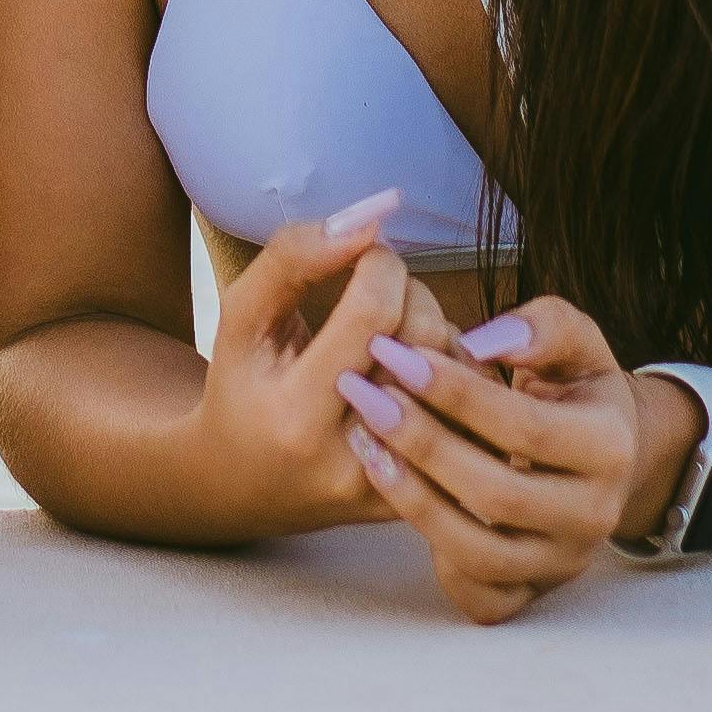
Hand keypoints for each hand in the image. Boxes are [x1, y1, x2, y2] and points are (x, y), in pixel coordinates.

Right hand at [193, 200, 456, 541]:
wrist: (245, 485)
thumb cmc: (243, 387)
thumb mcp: (242, 317)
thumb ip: (293, 255)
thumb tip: (373, 214)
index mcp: (295, 417)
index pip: (373, 313)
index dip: (379, 262)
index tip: (364, 255)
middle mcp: (350, 462)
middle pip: (423, 342)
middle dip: (412, 291)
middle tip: (383, 289)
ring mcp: (395, 489)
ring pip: (457, 377)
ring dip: (435, 331)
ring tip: (395, 330)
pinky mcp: (424, 497)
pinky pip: (469, 415)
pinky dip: (453, 373)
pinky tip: (417, 367)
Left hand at [335, 294, 663, 622]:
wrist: (598, 456)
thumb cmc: (572, 388)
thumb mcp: (575, 342)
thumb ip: (542, 326)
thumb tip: (483, 342)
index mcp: (610, 448)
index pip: (526, 427)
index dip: (458, 393)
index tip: (400, 356)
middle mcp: (594, 516)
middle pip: (497, 495)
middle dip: (422, 443)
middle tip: (366, 396)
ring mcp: (561, 563)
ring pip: (479, 553)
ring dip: (412, 498)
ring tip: (365, 442)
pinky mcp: (530, 593)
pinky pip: (476, 596)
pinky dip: (433, 557)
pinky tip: (398, 498)